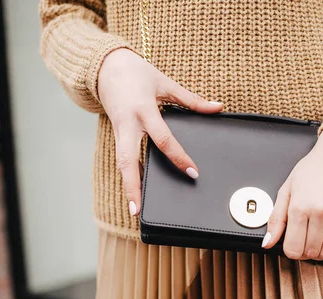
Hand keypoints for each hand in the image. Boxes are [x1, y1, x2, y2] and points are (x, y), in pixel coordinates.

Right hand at [98, 48, 222, 215]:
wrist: (105, 66)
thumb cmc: (137, 73)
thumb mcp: (165, 83)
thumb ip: (191, 99)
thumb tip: (217, 107)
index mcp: (143, 110)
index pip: (163, 139)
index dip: (178, 157)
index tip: (193, 172)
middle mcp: (128, 124)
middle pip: (128, 160)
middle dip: (133, 185)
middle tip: (138, 210)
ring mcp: (118, 131)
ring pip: (121, 164)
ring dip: (127, 186)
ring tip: (135, 210)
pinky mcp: (116, 135)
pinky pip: (122, 158)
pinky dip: (129, 175)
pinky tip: (137, 191)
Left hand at [262, 127, 322, 260]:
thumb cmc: (313, 169)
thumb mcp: (287, 189)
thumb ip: (276, 219)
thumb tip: (267, 243)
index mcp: (300, 206)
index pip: (293, 248)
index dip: (290, 251)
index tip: (291, 244)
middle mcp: (321, 212)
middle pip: (310, 252)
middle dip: (304, 252)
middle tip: (304, 241)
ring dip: (319, 253)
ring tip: (316, 241)